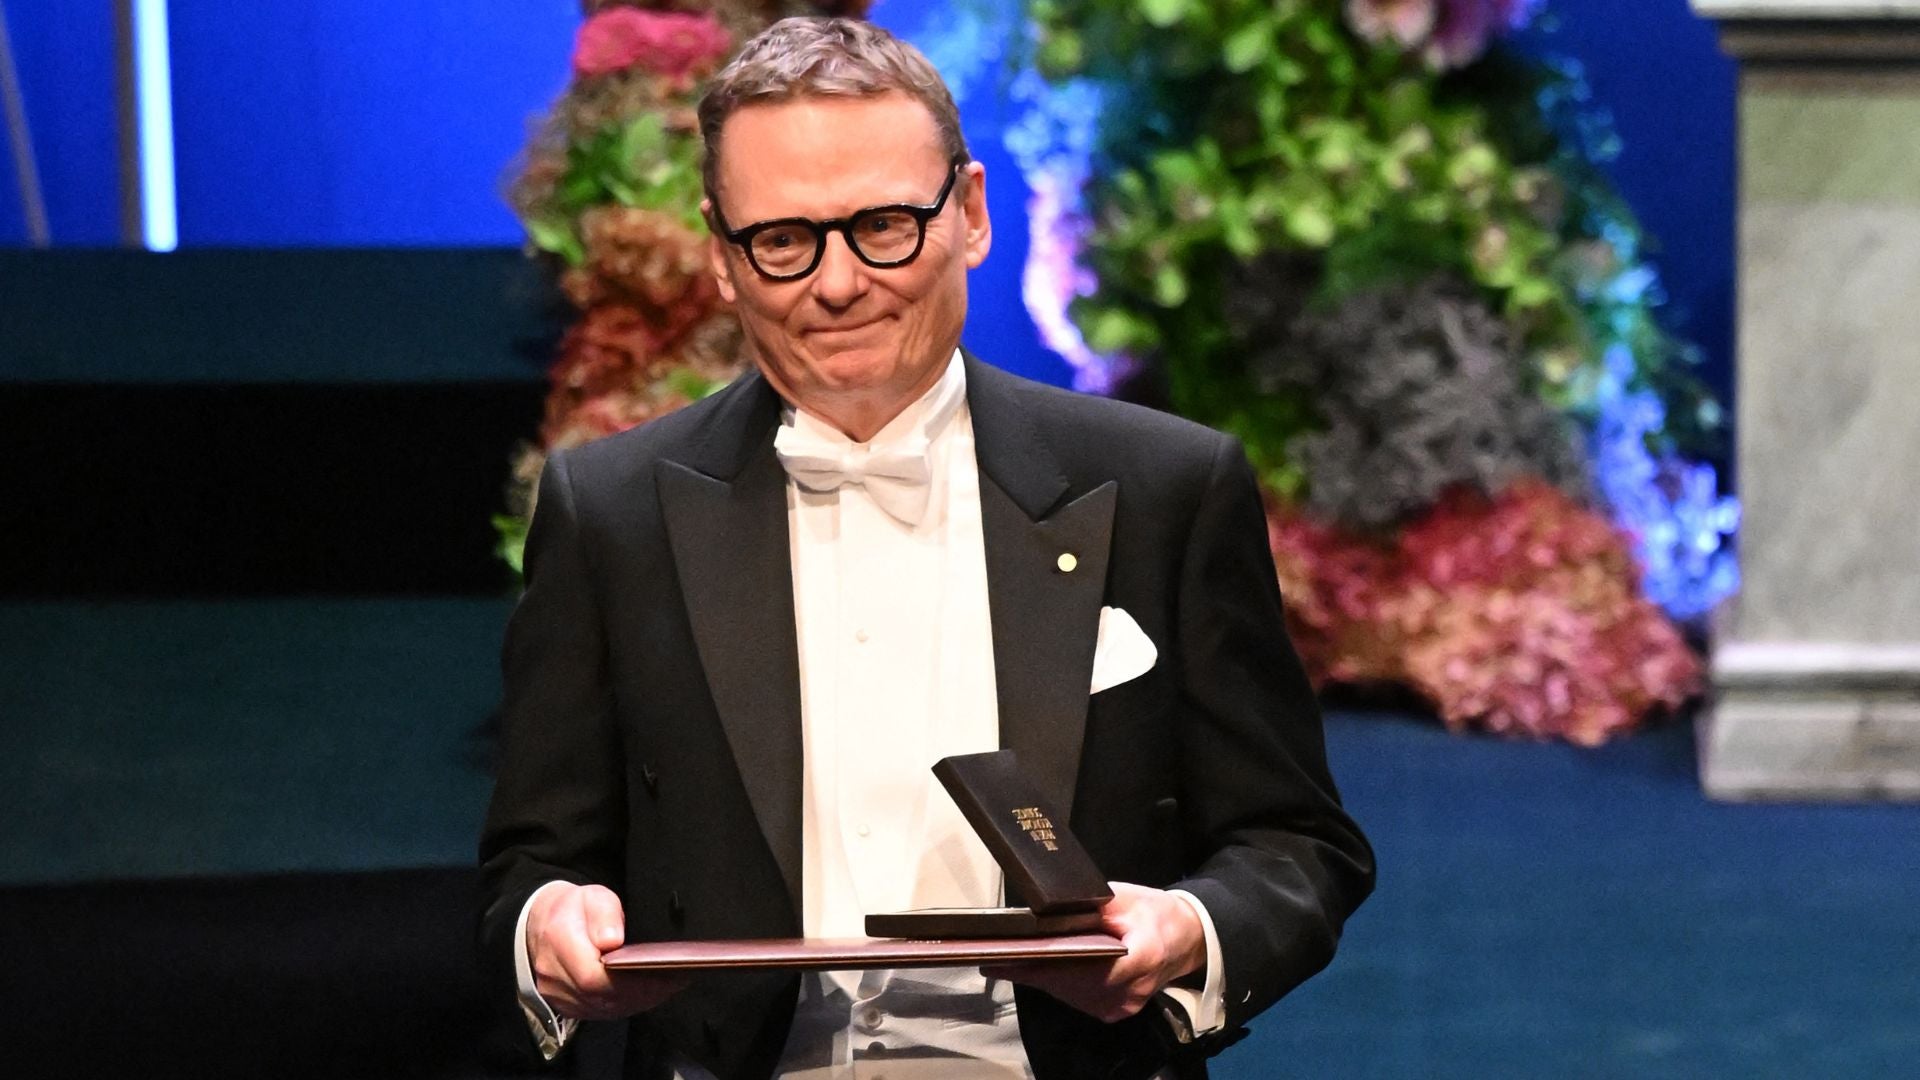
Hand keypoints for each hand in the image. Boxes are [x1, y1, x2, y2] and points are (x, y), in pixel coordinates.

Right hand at [525, 883, 686, 1019]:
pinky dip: (626, 1004)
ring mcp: (557, 994)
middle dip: (643, 992)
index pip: (593, 977)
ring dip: (638, 1000)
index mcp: (558, 941)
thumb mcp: (592, 896)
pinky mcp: (565, 1005)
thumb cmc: (572, 908)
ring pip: (603, 1008)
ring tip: (668, 985)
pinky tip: (647, 993)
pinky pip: (599, 1011)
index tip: (663, 973)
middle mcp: (553, 974)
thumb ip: (604, 914)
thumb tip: (611, 941)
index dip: (631, 981)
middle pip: (603, 997)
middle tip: (676, 980)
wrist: (542, 923)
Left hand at [982, 881, 1205, 1022]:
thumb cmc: (1155, 913)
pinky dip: (1060, 985)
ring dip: (1044, 979)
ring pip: (1071, 996)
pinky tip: (1043, 970)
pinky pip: (1080, 1000)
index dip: (1042, 966)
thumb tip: (1050, 910)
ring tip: (1013, 961)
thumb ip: (1090, 906)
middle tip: (998, 956)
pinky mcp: (1117, 1012)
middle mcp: (1130, 990)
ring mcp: (1124, 1006)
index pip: (1083, 967)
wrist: (1186, 939)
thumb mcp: (1125, 898)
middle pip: (1070, 985)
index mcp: (1140, 957)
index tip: (1007, 961)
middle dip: (1033, 970)